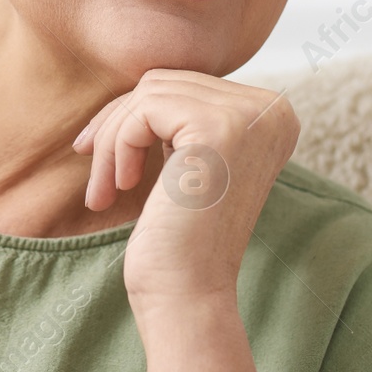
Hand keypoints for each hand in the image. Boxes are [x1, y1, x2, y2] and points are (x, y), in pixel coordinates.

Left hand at [71, 70, 298, 308]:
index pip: (187, 84)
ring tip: (105, 188)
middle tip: (99, 176)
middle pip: (167, 81)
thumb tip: (143, 77)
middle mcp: (272, 110)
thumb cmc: (179, 236)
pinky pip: (143, 108)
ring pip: (149, 92)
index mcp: (273, 116)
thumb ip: (183, 115)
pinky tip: (121, 186)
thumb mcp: (189, 161)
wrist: (187, 294)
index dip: (136, 116)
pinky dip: (117, 145)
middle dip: (119, 124)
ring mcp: (250, 116)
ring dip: (112, 140)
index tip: (101, 152)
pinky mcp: (220, 128)